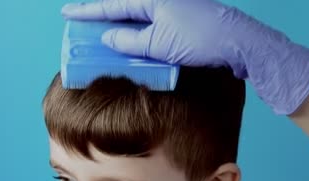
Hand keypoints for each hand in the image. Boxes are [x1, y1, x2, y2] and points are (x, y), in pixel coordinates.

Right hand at [62, 0, 308, 113]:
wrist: (240, 45)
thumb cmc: (200, 40)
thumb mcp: (159, 44)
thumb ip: (131, 41)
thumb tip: (108, 37)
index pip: (113, 5)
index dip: (89, 11)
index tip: (68, 13)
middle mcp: (165, 0)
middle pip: (127, 9)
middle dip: (106, 19)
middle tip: (85, 25)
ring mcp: (178, 10)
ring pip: (143, 20)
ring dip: (126, 30)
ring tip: (107, 39)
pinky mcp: (188, 23)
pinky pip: (157, 28)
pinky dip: (144, 37)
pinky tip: (139, 47)